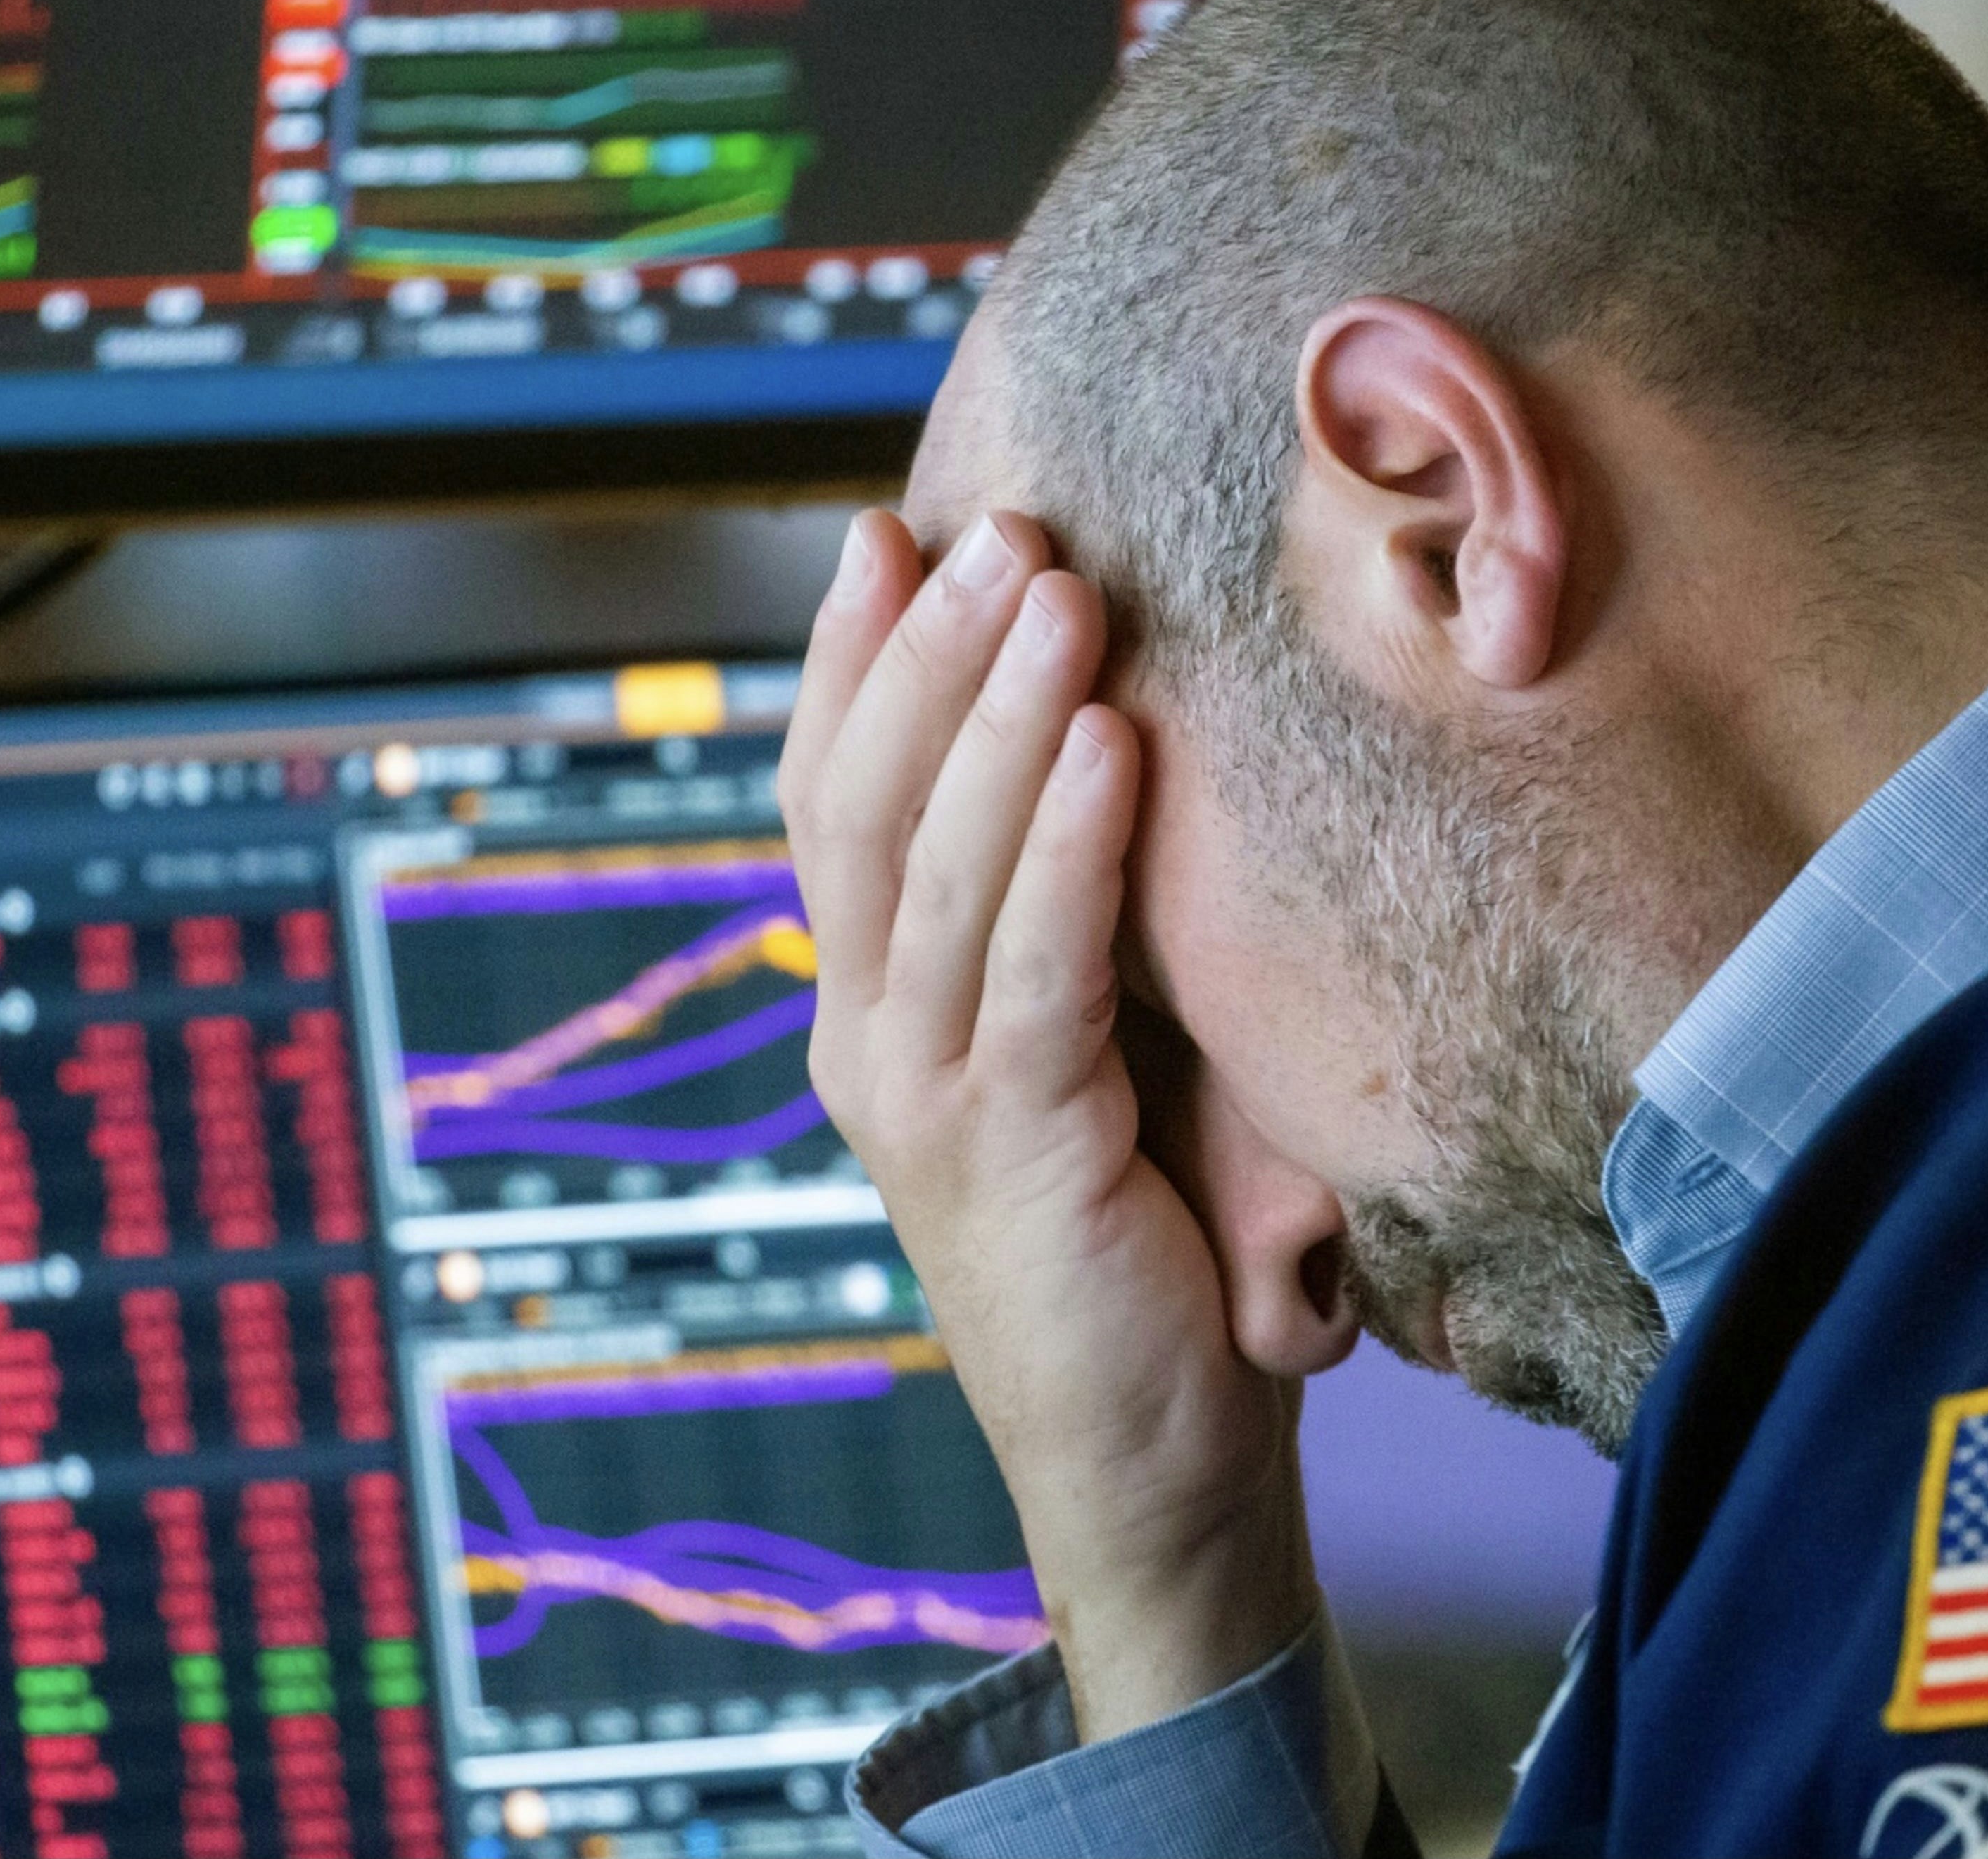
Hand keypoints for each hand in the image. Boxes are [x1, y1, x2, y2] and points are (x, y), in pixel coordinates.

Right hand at [781, 508, 1319, 1739]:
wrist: (1155, 1467)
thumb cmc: (1148, 1239)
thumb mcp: (1097, 1042)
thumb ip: (1073, 920)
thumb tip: (1127, 731)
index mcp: (869, 1011)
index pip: (832, 802)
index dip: (851, 662)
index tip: (892, 530)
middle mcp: (866, 1044)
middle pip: (866, 809)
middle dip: (926, 651)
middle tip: (998, 521)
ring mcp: (922, 1103)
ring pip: (935, 871)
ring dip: (993, 715)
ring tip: (1054, 585)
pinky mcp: (1015, 1157)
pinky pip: (1033, 970)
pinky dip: (1063, 845)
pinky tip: (1106, 741)